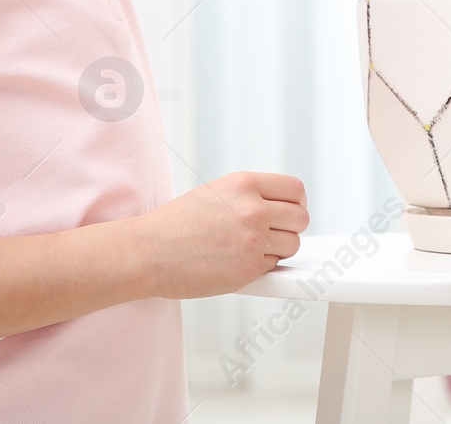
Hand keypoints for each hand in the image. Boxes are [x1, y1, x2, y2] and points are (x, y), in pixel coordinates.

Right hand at [134, 171, 307, 298]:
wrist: (149, 252)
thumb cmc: (176, 224)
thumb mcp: (217, 192)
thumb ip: (251, 196)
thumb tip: (282, 207)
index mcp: (244, 184)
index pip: (296, 189)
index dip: (297, 203)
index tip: (291, 211)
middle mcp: (252, 209)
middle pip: (301, 218)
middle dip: (291, 227)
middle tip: (274, 233)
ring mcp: (253, 239)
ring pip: (293, 244)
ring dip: (279, 249)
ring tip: (252, 248)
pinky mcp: (249, 268)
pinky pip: (274, 266)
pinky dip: (262, 266)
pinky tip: (238, 261)